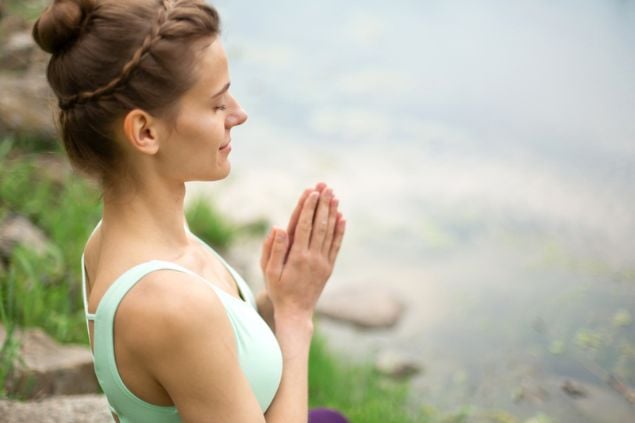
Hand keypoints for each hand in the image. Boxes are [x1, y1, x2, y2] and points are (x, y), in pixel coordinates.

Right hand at [260, 185, 345, 317]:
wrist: (296, 312)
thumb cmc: (278, 290)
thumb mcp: (269, 272)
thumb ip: (273, 249)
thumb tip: (278, 227)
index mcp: (297, 256)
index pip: (303, 225)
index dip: (308, 207)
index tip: (312, 192)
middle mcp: (312, 257)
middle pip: (319, 225)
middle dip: (322, 204)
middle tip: (326, 187)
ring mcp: (323, 262)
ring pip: (329, 232)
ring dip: (332, 213)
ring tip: (334, 196)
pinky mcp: (329, 267)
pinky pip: (336, 245)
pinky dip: (340, 231)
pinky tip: (342, 217)